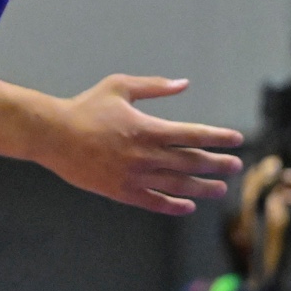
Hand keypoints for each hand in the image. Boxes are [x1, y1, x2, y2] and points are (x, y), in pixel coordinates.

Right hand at [40, 74, 242, 215]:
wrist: (53, 135)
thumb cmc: (86, 107)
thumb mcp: (120, 87)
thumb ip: (155, 87)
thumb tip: (184, 83)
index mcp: (147, 128)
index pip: (192, 134)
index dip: (217, 138)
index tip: (237, 140)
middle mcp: (145, 155)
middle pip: (191, 162)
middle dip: (218, 164)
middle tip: (237, 166)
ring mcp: (134, 176)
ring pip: (177, 185)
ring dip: (202, 188)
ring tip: (221, 189)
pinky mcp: (121, 192)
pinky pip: (154, 202)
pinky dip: (173, 205)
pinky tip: (188, 206)